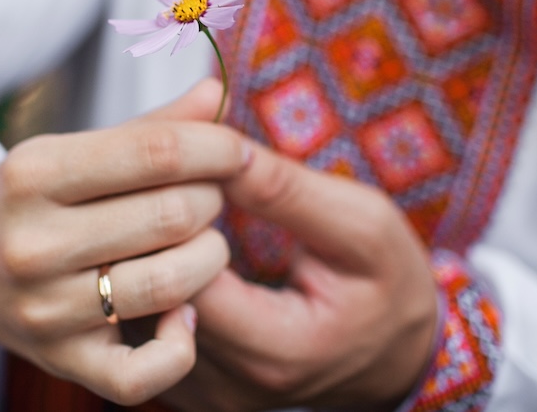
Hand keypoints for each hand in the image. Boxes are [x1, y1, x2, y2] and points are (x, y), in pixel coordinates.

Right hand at [0, 80, 248, 404]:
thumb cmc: (34, 201)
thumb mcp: (72, 150)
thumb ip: (150, 127)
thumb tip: (216, 94)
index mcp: (34, 174)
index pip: (155, 153)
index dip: (215, 148)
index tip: (235, 151)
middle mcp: (33, 243)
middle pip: (172, 216)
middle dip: (211, 200)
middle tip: (208, 197)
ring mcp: (45, 309)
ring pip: (170, 284)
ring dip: (210, 258)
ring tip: (202, 243)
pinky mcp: (62, 361)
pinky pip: (145, 371)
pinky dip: (182, 344)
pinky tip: (183, 314)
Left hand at [162, 141, 438, 411]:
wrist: (403, 358)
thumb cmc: (389, 286)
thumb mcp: (361, 226)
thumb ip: (287, 192)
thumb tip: (219, 148)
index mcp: (274, 350)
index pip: (180, 278)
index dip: (172, 216)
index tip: (189, 171)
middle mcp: (228, 387)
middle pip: (143, 300)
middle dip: (145, 229)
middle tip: (154, 171)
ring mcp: (205, 395)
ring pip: (133, 317)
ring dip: (139, 254)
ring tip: (154, 199)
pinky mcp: (190, 391)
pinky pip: (142, 334)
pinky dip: (145, 283)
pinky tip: (162, 241)